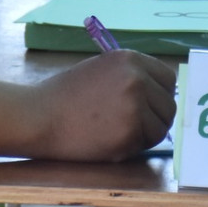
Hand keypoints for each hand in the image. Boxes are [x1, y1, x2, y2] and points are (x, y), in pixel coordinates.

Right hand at [31, 50, 178, 160]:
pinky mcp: (128, 133)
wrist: (38, 116)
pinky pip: (145, 144)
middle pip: (169, 105)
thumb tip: (158, 92)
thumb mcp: (101, 70)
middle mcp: (137, 79)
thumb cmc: (65, 94)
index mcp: (130, 59)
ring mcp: (134, 106)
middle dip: (156, 118)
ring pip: (161, 127)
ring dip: (146, 135)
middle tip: (135, 126)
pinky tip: (109, 141)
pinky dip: (132, 147)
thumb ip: (130, 76)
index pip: (169, 78)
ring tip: (119, 133)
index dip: (161, 95)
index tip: (151, 106)